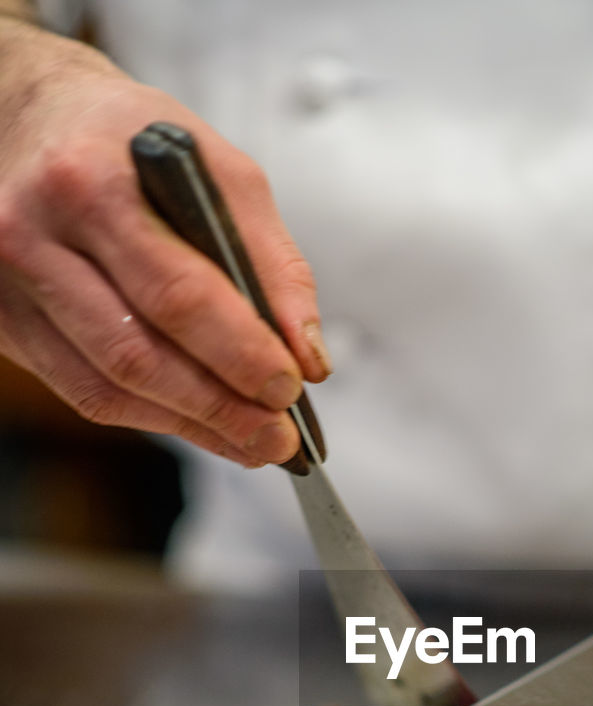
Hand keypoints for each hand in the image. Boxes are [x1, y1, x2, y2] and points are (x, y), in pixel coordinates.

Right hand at [0, 22, 331, 465]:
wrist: (26, 120)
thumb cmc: (124, 141)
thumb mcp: (215, 167)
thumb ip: (270, 260)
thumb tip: (306, 352)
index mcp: (91, 183)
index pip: (177, 293)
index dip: (240, 353)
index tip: (288, 387)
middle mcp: (34, 237)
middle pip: (137, 355)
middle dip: (220, 408)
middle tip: (277, 437)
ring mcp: (9, 288)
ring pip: (107, 387)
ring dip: (190, 425)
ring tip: (250, 440)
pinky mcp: (5, 324)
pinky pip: (84, 392)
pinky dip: (152, 417)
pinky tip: (198, 422)